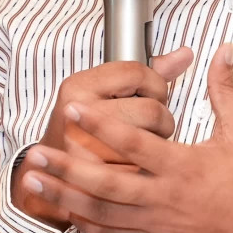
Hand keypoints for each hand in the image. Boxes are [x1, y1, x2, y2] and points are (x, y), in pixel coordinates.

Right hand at [11, 47, 193, 228]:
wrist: (47, 176)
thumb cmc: (83, 131)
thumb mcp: (104, 96)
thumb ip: (148, 75)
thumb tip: (185, 55)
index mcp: (78, 86)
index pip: (137, 72)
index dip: (155, 85)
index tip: (151, 95)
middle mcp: (77, 113)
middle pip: (151, 109)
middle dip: (160, 120)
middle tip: (147, 127)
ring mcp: (83, 146)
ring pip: (150, 142)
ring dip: (155, 147)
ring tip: (140, 147)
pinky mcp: (94, 178)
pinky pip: (142, 170)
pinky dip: (145, 171)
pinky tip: (133, 168)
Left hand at [20, 44, 232, 232]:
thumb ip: (225, 90)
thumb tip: (224, 50)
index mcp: (182, 166)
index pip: (132, 141)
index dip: (99, 122)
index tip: (72, 106)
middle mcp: (164, 198)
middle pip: (104, 183)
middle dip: (65, 167)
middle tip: (34, 153)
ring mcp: (158, 225)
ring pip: (102, 214)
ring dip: (66, 197)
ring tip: (37, 182)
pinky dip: (89, 227)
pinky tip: (69, 215)